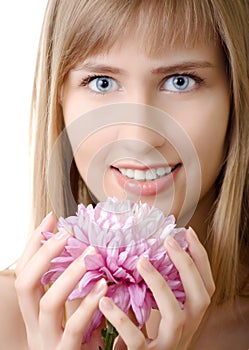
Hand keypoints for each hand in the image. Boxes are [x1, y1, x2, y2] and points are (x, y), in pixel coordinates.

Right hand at [15, 212, 106, 349]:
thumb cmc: (84, 341)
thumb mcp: (75, 311)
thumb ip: (77, 288)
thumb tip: (89, 249)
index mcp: (35, 311)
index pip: (25, 272)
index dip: (34, 244)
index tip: (52, 218)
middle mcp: (35, 325)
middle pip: (25, 285)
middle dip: (43, 255)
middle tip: (66, 233)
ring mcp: (48, 341)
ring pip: (48, 303)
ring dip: (69, 275)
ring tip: (91, 253)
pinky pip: (74, 327)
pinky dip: (88, 304)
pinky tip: (103, 285)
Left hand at [99, 227, 214, 349]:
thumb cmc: (145, 338)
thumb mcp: (156, 314)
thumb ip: (156, 290)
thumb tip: (146, 252)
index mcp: (188, 317)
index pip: (206, 287)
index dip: (201, 259)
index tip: (188, 232)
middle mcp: (184, 331)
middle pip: (200, 298)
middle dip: (187, 266)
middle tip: (169, 240)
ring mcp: (167, 345)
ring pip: (174, 316)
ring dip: (159, 285)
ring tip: (141, 261)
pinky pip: (136, 338)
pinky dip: (121, 318)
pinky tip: (105, 301)